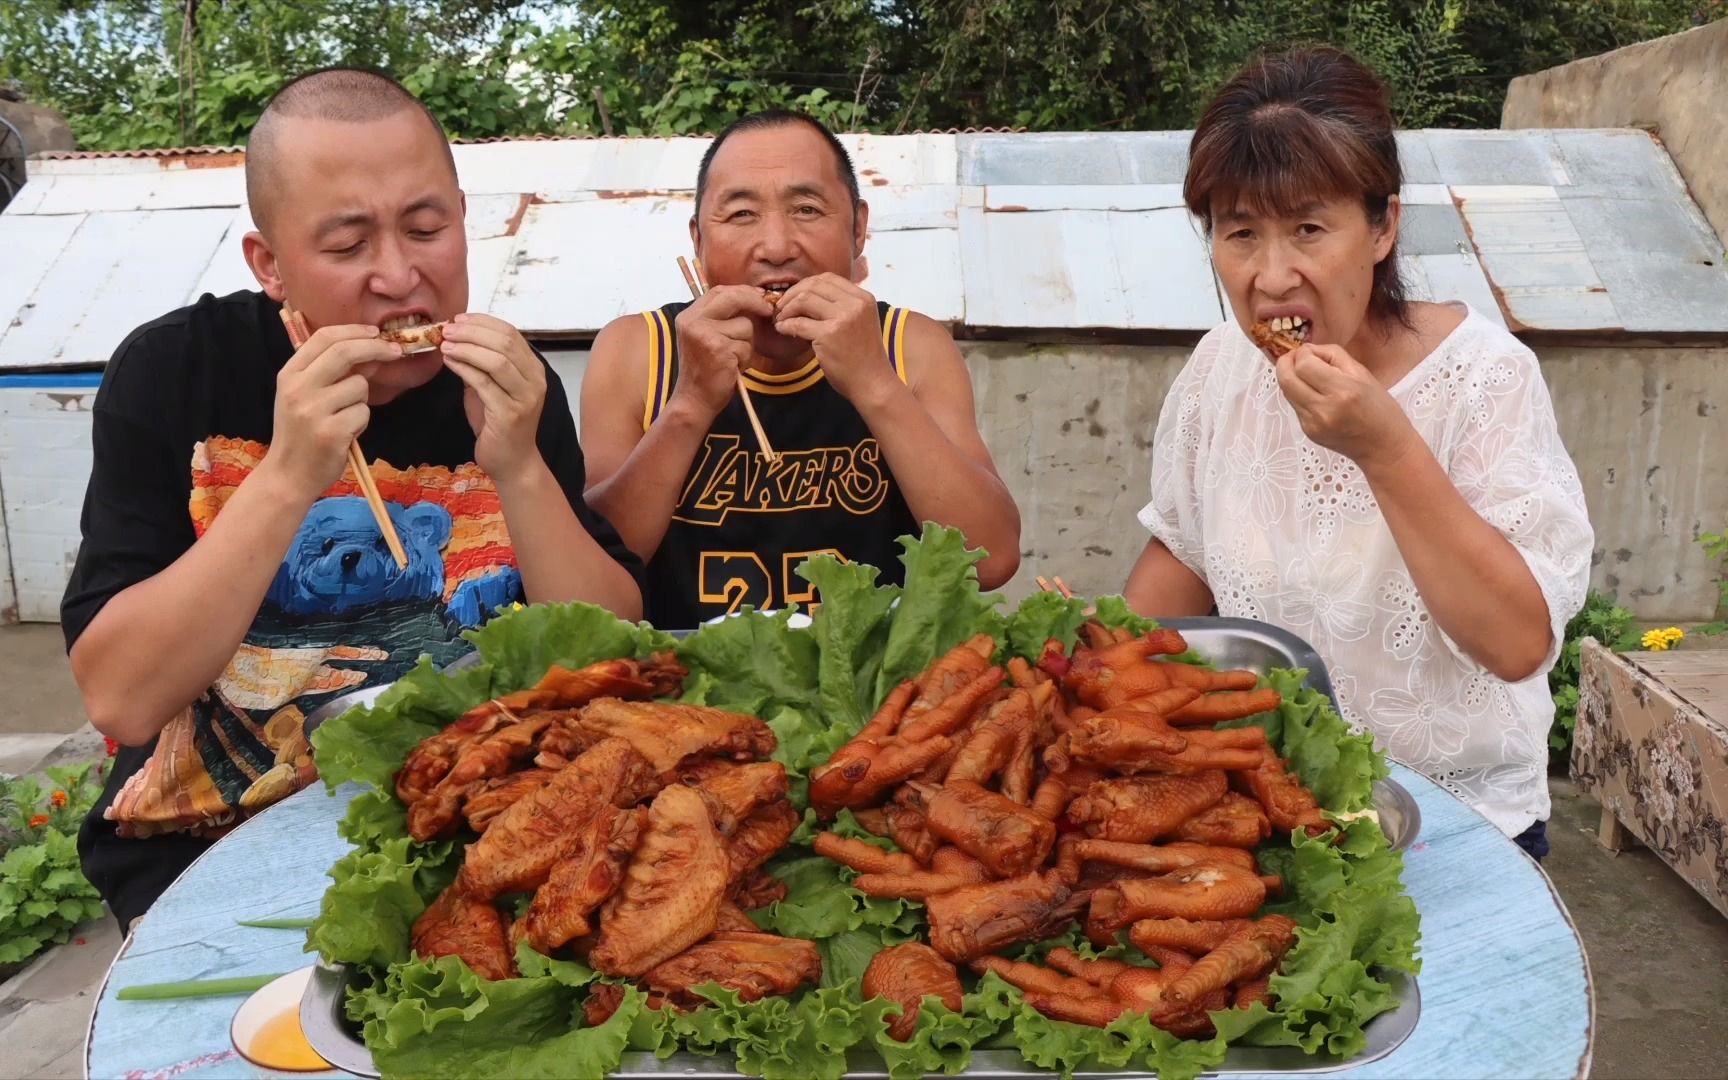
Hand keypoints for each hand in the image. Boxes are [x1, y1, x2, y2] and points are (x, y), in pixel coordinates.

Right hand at [263, 324, 399, 498]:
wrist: (288, 475)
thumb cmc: (301, 433)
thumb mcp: (302, 396)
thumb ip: (328, 372)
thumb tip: (369, 347)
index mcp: (289, 374)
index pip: (323, 338)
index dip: (354, 331)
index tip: (376, 332)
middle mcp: (298, 388)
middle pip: (344, 353)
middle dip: (375, 348)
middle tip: (395, 351)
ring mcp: (313, 410)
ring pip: (359, 386)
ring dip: (361, 401)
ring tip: (344, 418)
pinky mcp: (331, 432)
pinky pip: (363, 413)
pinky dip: (361, 422)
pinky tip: (345, 434)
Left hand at [439, 313, 547, 482]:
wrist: (512, 462)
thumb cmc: (499, 425)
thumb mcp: (490, 388)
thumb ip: (480, 365)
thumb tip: (456, 338)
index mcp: (533, 369)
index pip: (511, 333)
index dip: (483, 322)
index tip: (458, 319)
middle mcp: (535, 380)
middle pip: (505, 342)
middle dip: (472, 332)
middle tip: (447, 330)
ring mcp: (525, 397)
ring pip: (497, 360)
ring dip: (467, 347)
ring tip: (445, 344)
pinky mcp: (510, 413)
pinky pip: (484, 383)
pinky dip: (464, 367)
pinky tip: (449, 362)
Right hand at [670, 285, 775, 419]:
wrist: (695, 400)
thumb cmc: (705, 370)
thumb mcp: (705, 337)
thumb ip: (721, 317)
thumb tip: (754, 298)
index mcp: (689, 316)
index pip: (719, 291)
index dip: (743, 292)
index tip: (760, 297)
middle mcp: (693, 322)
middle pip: (733, 298)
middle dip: (755, 303)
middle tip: (768, 311)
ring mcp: (705, 335)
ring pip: (745, 325)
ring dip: (747, 343)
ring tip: (733, 358)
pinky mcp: (719, 349)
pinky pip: (746, 346)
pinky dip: (745, 358)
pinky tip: (733, 367)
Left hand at [771, 274, 893, 403]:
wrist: (872, 383)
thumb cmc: (863, 357)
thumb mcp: (858, 323)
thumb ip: (841, 307)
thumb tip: (807, 296)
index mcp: (863, 298)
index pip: (828, 278)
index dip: (806, 285)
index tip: (794, 297)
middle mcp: (855, 304)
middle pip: (814, 285)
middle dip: (792, 294)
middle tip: (781, 307)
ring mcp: (843, 318)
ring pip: (804, 299)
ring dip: (787, 309)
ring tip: (781, 320)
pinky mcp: (829, 335)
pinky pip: (798, 323)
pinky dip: (785, 325)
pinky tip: (782, 330)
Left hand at [1273, 343, 1419, 468]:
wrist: (1384, 447)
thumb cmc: (1380, 408)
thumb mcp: (1363, 373)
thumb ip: (1333, 355)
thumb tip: (1307, 349)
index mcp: (1342, 391)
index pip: (1303, 365)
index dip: (1301, 353)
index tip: (1309, 351)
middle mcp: (1323, 409)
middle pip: (1286, 379)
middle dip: (1286, 362)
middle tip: (1294, 357)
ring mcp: (1313, 423)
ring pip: (1286, 392)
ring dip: (1290, 377)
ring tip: (1305, 372)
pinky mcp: (1308, 432)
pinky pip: (1295, 405)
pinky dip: (1298, 394)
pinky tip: (1313, 392)